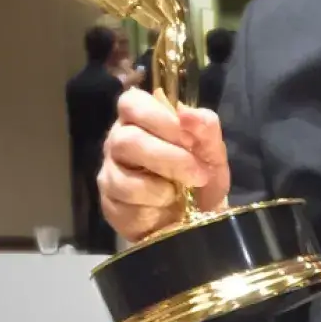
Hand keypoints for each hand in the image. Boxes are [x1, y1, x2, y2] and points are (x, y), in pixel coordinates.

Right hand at [98, 88, 229, 240]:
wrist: (198, 219)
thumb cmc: (200, 175)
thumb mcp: (212, 151)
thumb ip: (205, 127)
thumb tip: (186, 112)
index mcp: (142, 119)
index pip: (131, 102)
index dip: (160, 118)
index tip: (189, 137)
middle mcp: (119, 141)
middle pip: (127, 139)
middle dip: (169, 157)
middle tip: (198, 173)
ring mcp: (109, 172)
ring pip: (122, 174)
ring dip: (161, 185)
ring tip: (182, 192)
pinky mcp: (108, 202)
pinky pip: (124, 202)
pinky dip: (153, 203)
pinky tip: (164, 204)